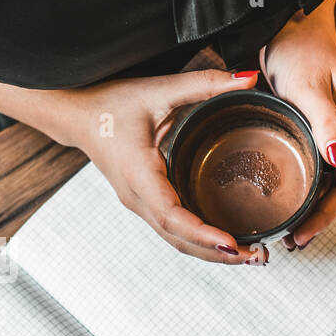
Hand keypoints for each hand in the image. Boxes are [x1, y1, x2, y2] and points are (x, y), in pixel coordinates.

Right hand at [52, 68, 267, 263]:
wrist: (75, 115)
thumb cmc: (109, 103)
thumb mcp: (159, 89)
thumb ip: (205, 83)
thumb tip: (249, 78)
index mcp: (139, 174)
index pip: (171, 214)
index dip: (201, 232)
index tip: (231, 242)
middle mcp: (138, 198)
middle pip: (180, 239)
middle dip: (219, 254)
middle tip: (259, 257)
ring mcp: (140, 205)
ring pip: (178, 241)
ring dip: (212, 254)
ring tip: (251, 256)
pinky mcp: (145, 204)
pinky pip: (174, 232)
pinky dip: (200, 242)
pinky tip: (226, 243)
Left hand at [262, 4, 335, 248]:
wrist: (283, 25)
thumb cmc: (300, 47)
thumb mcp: (309, 85)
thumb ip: (326, 123)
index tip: (325, 178)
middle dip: (327, 216)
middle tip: (298, 238)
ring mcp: (330, 141)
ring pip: (331, 189)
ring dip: (314, 213)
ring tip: (289, 235)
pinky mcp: (311, 141)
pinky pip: (314, 177)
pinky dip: (303, 197)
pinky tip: (286, 209)